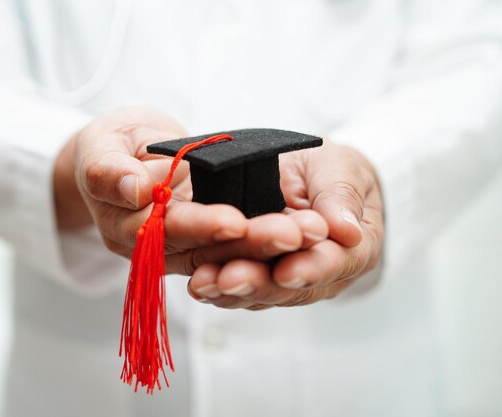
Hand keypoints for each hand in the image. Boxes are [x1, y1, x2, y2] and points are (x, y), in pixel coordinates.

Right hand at [54, 106, 328, 271]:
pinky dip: (266, 241)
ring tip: (306, 233)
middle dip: (248, 243)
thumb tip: (136, 190)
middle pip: (203, 250)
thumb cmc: (109, 144)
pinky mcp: (205, 238)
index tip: (235, 220)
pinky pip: (235, 245)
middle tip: (292, 233)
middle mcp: (154, 246)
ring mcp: (182, 246)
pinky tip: (301, 232)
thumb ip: (109, 169)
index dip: (199, 226)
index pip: (163, 230)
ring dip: (266, 246)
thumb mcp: (100, 145)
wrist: (124, 151)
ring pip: (225, 253)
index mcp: (123, 225)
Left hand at [186, 140, 384, 309]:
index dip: (312, 269)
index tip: (288, 271)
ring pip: (260, 292)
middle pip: (291, 287)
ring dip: (231, 289)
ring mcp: (284, 279)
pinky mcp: (255, 275)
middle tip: (233, 278)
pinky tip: (198, 282)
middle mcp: (319, 273)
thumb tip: (347, 230)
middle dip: (260, 283)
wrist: (306, 174)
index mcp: (352, 249)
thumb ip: (341, 196)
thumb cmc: (328, 170)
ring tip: (206, 282)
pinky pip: (235, 287)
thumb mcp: (341, 167)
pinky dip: (215, 285)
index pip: (336, 264)